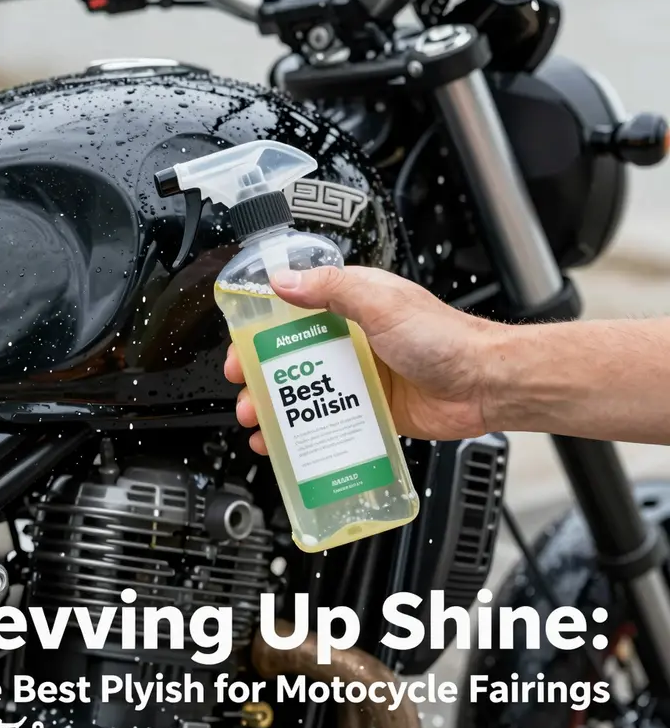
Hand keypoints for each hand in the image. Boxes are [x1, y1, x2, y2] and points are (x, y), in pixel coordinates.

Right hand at [224, 265, 508, 453]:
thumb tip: (284, 281)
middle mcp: (352, 341)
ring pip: (307, 395)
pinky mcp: (371, 410)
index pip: (293, 315)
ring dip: (279, 410)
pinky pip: (330, 422)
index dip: (262, 333)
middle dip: (263, 379)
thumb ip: (332, 288)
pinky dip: (307, 434)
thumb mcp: (382, 303)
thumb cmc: (444, 338)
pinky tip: (289, 446)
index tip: (242, 348)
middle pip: (292, 360)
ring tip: (260, 425)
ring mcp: (361, 378)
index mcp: (351, 306)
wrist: (484, 384)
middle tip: (247, 393)